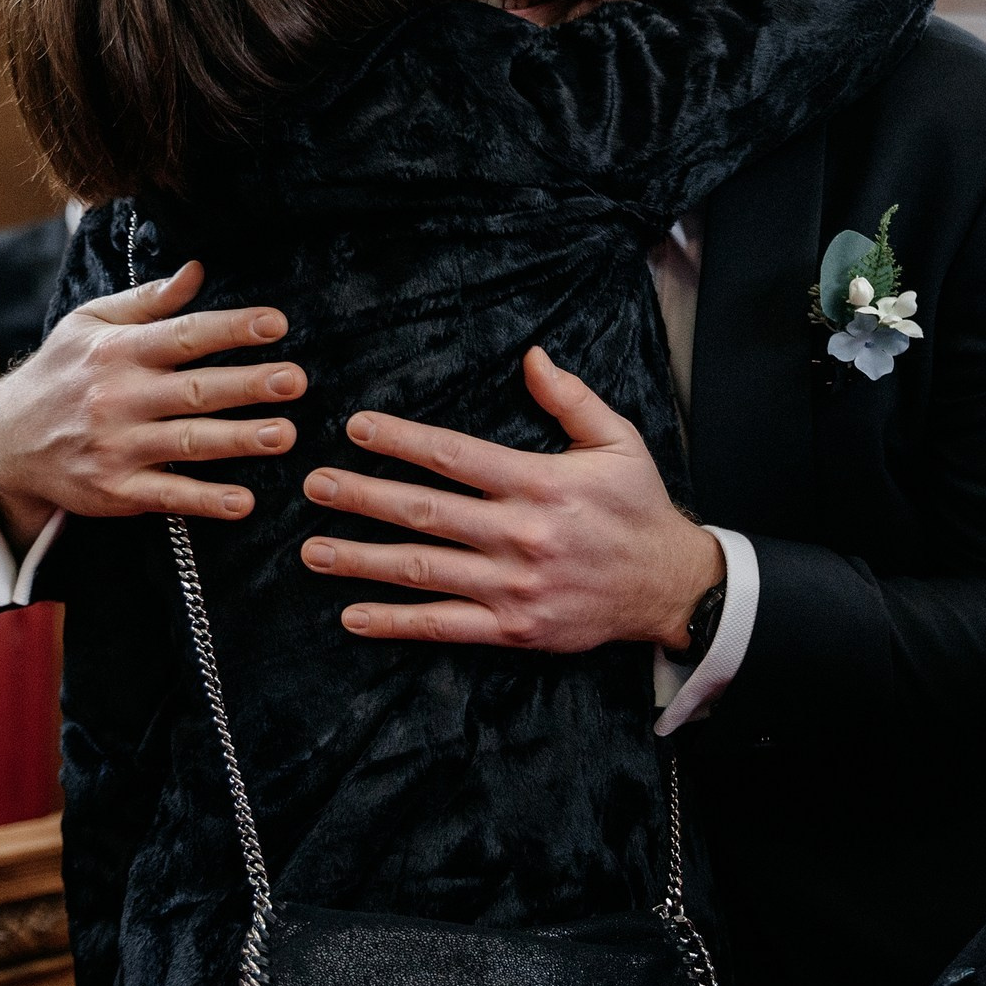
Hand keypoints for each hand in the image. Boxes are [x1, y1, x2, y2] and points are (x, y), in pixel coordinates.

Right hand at [0, 261, 307, 542]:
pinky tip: (243, 501)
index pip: (183, 335)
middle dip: (247, 385)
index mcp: (118, 352)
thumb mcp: (90, 325)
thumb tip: (197, 270)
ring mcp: (116, 447)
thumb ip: (148, 301)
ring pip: (187, 442)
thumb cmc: (61, 374)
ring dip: (238, 439)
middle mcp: (118, 398)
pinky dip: (205, 500)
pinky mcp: (115, 490)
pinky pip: (167, 495)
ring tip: (285, 435)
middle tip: (295, 380)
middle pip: (193, 390)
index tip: (276, 323)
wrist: (4, 442)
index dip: (230, 329)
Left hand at [300, 347, 724, 652]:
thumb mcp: (618, 441)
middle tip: (315, 484)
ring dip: (363, 560)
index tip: (357, 428)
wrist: (671, 587)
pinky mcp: (513, 627)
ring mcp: (514, 586)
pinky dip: (395, 623)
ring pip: (424, 570)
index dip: (402, 441)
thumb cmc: (639, 509)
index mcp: (541, 484)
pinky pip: (444, 625)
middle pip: (426, 512)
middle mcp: (521, 535)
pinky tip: (354, 615)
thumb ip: (571, 399)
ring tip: (314, 549)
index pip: (456, 456)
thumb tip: (531, 357)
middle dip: (363, 496)